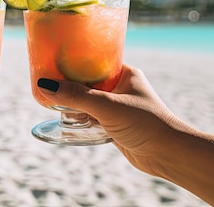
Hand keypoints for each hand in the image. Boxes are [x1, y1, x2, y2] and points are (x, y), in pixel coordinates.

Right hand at [37, 65, 191, 175]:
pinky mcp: (114, 125)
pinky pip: (90, 116)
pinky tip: (64, 116)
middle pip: (87, 80)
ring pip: (87, 100)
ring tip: (49, 97)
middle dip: (69, 82)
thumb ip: (77, 96)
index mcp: (124, 73)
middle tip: (45, 78)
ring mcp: (117, 106)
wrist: (169, 155)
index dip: (74, 59)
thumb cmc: (146, 123)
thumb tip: (45, 85)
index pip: (94, 60)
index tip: (53, 58)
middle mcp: (120, 87)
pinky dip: (78, 117)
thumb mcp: (107, 106)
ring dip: (73, 101)